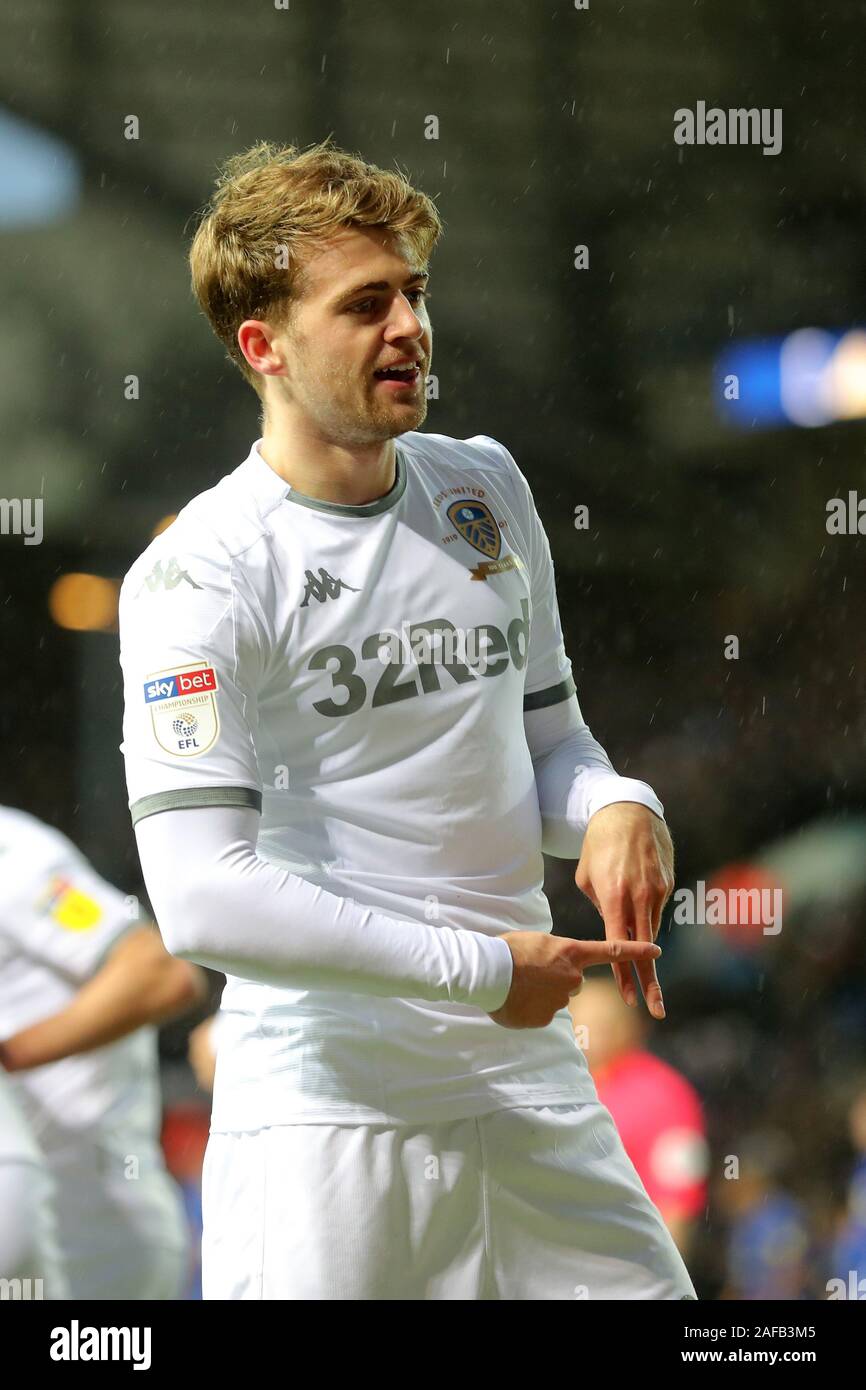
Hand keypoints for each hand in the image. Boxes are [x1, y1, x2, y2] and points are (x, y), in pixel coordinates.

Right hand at [487, 931, 661, 1029]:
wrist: (486, 972)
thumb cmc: (507, 950)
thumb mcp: (537, 943)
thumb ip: (554, 957)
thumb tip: (553, 970)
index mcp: (571, 953)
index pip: (612, 951)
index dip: (636, 951)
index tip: (657, 950)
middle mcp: (572, 978)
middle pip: (573, 981)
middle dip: (556, 979)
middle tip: (530, 972)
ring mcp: (561, 1001)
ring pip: (555, 998)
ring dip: (541, 994)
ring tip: (517, 985)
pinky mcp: (546, 1019)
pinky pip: (541, 1014)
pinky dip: (530, 1010)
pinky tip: (515, 1000)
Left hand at [574, 802, 673, 1018]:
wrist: (627, 812)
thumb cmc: (598, 846)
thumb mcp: (587, 878)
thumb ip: (600, 906)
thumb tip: (613, 927)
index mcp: (614, 897)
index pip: (619, 946)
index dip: (625, 975)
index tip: (631, 1000)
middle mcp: (639, 897)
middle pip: (644, 949)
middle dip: (650, 982)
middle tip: (656, 1010)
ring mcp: (657, 890)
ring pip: (651, 928)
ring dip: (644, 943)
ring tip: (637, 944)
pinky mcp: (667, 883)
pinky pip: (655, 909)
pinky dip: (646, 913)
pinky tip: (636, 900)